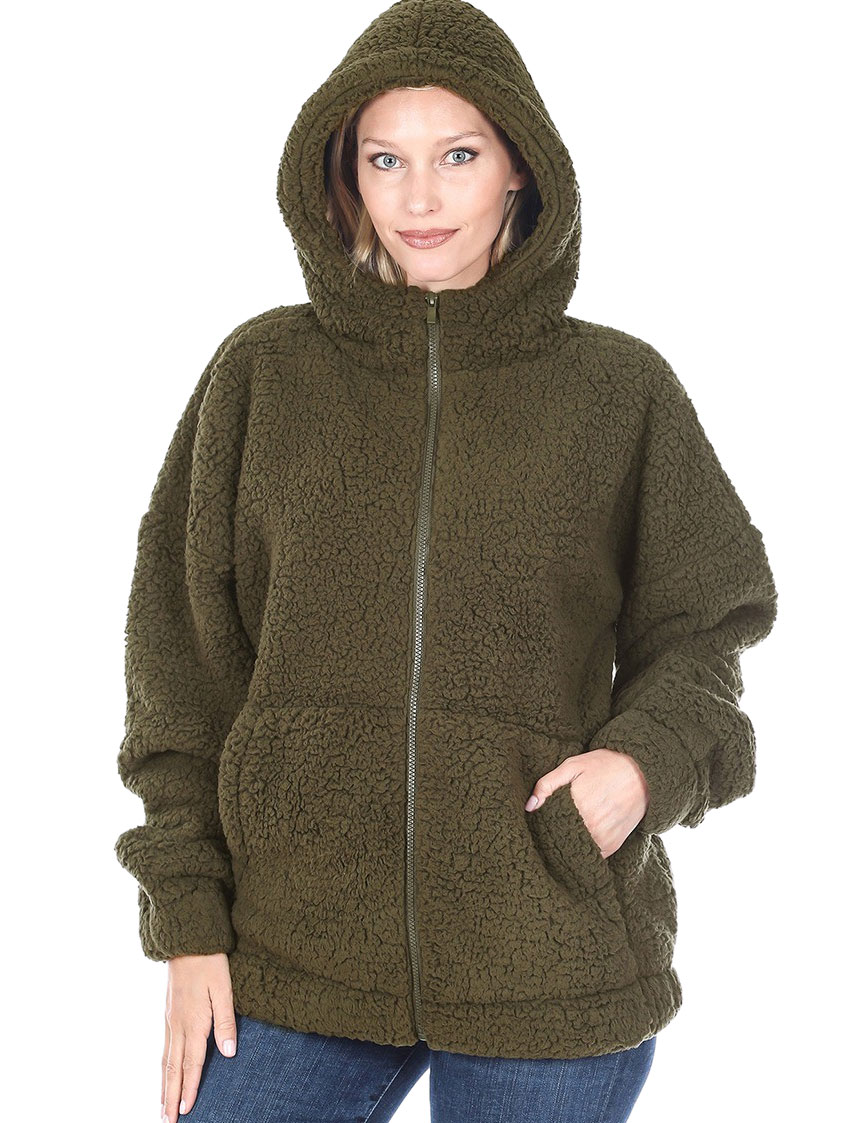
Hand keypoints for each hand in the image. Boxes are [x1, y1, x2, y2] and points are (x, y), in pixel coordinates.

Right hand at [161, 952, 236, 1121]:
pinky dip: (163, 1067)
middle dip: (170, 1096)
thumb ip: (226, 1021)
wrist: (187, 939)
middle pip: (173, 1068)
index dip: (189, 1088)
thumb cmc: (210, 961)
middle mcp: (178, 1025)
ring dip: (164, 1085)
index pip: (192, 1063)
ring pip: (165, 1060)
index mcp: (194, 1021)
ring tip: (161, 1107)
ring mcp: (171, 1019)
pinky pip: (165, 1047)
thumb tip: (229, 1053)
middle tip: (167, 1122)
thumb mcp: (224, 988)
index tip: (186, 1112)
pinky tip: (164, 1073)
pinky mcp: (169, 1012)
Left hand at [524, 747, 649, 857]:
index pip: (547, 826)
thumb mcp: (572, 766)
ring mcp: (603, 838)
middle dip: (551, 836)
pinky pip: (591, 856)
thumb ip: (547, 784)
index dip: (539, 824)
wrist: (642, 773)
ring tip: (562, 834)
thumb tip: (530, 806)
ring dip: (566, 846)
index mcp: (578, 806)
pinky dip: (583, 850)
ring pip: (574, 852)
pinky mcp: (612, 846)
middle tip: (548, 828)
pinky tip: (578, 840)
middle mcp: (591, 826)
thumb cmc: (604, 766)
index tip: (537, 821)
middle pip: (560, 840)